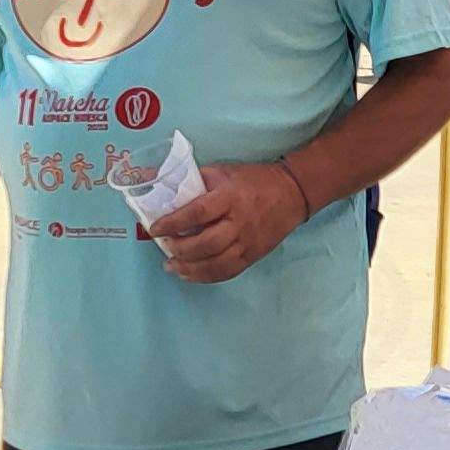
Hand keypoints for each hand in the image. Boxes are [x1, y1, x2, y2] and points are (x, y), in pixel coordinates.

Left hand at [145, 160, 309, 282]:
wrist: (293, 193)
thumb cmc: (255, 180)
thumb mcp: (226, 172)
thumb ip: (198, 182)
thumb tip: (168, 191)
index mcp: (230, 197)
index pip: (198, 212)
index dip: (174, 222)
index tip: (155, 229)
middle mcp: (239, 222)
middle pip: (206, 243)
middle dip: (180, 249)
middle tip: (165, 247)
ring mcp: (248, 242)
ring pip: (216, 263)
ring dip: (189, 269)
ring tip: (172, 266)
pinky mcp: (254, 255)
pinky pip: (228, 272)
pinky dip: (206, 277)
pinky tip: (190, 275)